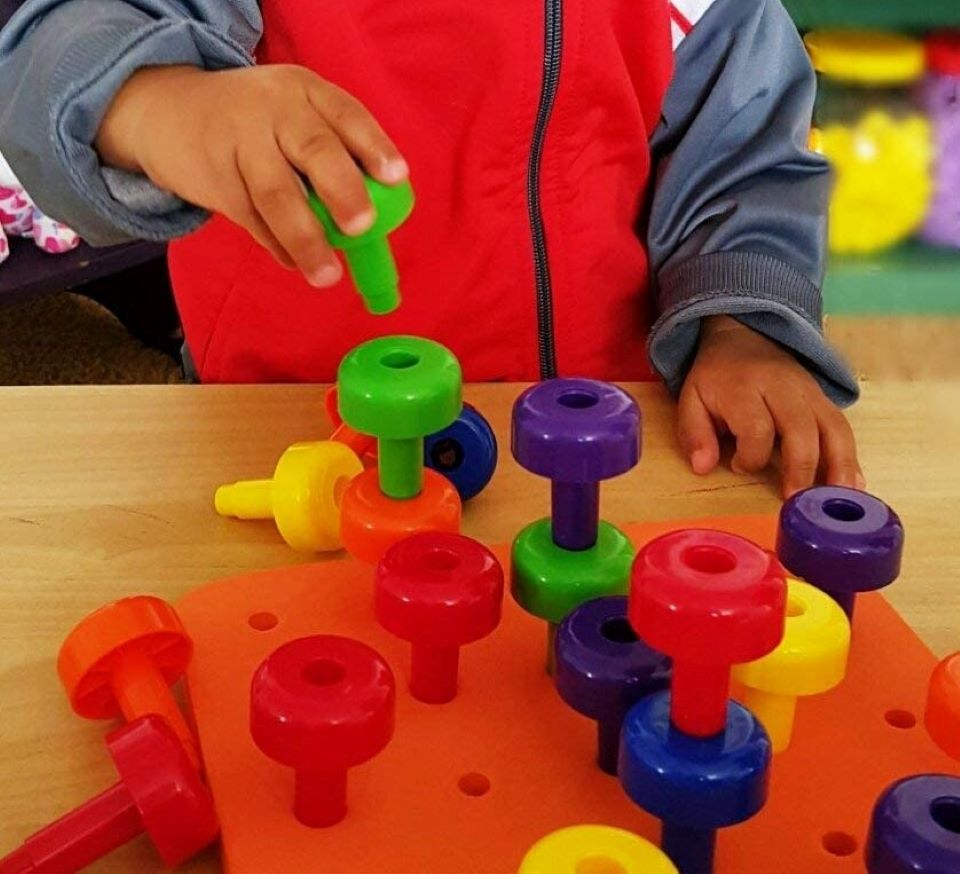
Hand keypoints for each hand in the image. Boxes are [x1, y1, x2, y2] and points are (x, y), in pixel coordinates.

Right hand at [96, 64, 408, 286]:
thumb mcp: (293, 111)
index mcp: (306, 91)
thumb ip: (333, 150)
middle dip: (341, 189)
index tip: (397, 178)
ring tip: (328, 276)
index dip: (373, 146)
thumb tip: (380, 216)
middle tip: (362, 226)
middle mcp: (275, 110)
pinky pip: (253, 220)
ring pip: (278, 195)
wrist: (166, 110)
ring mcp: (240, 143)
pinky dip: (277, 246)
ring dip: (306, 239)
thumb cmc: (256, 123)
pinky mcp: (215, 180)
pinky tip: (295, 262)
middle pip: (312, 148)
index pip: (347, 114)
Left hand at [677, 316, 863, 497]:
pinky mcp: (824, 399)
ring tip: (836, 501)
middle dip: (801, 467)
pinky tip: (853, 485)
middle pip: (801, 428)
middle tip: (795, 500)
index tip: (737, 466)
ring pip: (833, 428)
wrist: (744, 337)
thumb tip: (703, 467)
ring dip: (838, 466)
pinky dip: (851, 457)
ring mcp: (809, 392)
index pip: (756, 427)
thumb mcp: (692, 398)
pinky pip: (843, 428)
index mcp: (744, 388)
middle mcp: (783, 388)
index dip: (749, 455)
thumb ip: (694, 433)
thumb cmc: (717, 377)